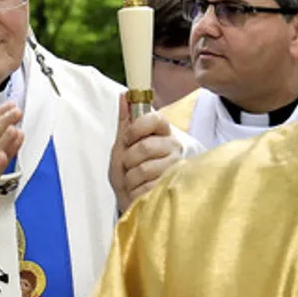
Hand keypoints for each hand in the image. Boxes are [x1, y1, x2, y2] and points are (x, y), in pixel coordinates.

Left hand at [109, 93, 181, 213]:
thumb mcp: (121, 145)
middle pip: (145, 146)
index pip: (155, 118)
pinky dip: (136, 192)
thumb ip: (125, 121)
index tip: (128, 138)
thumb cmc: (127, 172)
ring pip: (144, 169)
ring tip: (134, 180)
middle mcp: (173, 148)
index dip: (137, 127)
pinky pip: (147, 187)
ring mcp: (176, 168)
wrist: (130, 201)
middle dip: (128, 159)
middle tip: (129, 165)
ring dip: (131, 178)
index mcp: (161, 133)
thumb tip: (124, 95)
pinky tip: (141, 192)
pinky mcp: (174, 189)